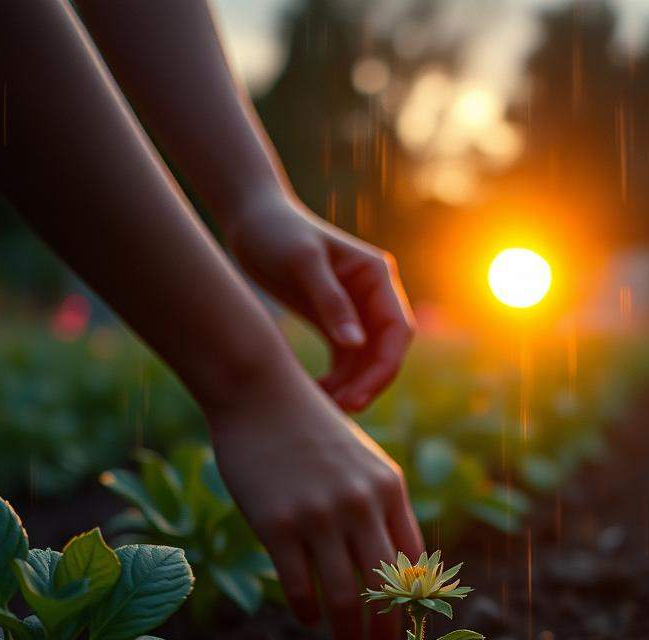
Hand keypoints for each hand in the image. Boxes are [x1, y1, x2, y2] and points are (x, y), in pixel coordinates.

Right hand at [207, 362, 423, 639]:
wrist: (259, 393)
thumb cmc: (311, 429)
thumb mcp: (362, 460)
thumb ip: (380, 505)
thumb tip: (395, 562)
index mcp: (389, 489)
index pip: (413, 561)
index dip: (412, 602)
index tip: (408, 625)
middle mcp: (360, 504)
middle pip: (384, 587)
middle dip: (385, 630)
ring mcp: (319, 515)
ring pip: (344, 595)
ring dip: (347, 633)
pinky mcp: (277, 523)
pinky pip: (300, 585)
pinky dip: (306, 611)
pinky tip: (308, 620)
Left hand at [224, 190, 415, 412]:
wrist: (250, 221)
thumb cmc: (275, 232)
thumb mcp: (302, 263)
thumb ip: (331, 303)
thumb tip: (357, 345)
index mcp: (377, 277)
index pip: (398, 331)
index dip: (384, 368)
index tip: (358, 395)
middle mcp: (374, 296)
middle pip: (386, 352)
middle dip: (368, 383)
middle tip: (342, 410)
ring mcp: (357, 311)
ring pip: (366, 362)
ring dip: (351, 387)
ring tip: (324, 407)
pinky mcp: (335, 323)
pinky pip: (345, 362)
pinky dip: (336, 381)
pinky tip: (316, 394)